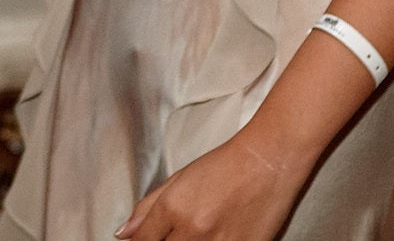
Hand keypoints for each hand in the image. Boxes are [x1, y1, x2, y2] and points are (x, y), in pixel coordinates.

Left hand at [116, 135, 303, 240]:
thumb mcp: (179, 179)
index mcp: (173, 208)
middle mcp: (194, 230)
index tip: (146, 239)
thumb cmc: (225, 166)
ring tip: (199, 230)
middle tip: (178, 231)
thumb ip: (147, 207)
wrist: (269, 161)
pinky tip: (216, 235)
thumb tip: (124, 232)